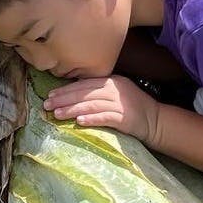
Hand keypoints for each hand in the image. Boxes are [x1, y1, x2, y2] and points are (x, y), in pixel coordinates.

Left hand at [44, 75, 160, 141]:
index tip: (50, 95)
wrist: (155, 119)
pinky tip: (79, 122)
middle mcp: (114, 89)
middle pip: (84, 93)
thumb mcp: (115, 93)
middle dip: (64, 99)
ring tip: (57, 114)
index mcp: (111, 81)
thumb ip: (98, 91)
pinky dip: (91, 119)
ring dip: (72, 109)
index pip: (84, 84)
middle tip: (47, 105)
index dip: (66, 89)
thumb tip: (72, 94)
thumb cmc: (132, 107)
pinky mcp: (124, 118)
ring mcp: (120, 103)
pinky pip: (105, 117)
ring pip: (91, 104)